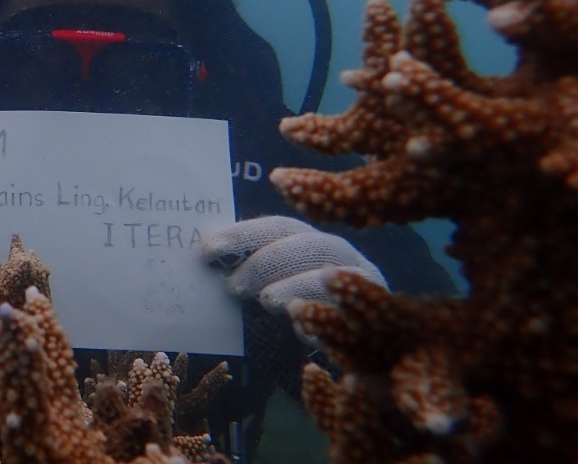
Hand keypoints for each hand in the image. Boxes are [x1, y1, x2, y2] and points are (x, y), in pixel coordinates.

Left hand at [202, 215, 387, 315]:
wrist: (337, 351)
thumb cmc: (290, 312)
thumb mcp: (265, 287)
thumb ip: (242, 271)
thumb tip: (204, 263)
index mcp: (310, 240)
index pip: (279, 227)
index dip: (245, 234)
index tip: (209, 250)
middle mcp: (341, 257)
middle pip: (310, 245)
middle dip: (268, 261)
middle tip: (234, 286)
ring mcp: (364, 287)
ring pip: (337, 275)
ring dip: (297, 285)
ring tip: (267, 301)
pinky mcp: (374, 321)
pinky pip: (353, 315)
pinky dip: (327, 319)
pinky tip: (302, 328)